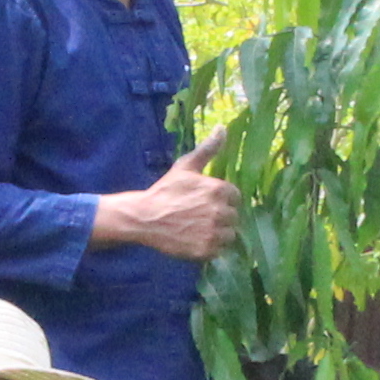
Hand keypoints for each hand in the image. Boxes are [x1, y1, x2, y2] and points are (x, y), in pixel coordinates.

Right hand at [103, 142, 241, 263]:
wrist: (144, 217)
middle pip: (233, 217)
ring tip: (199, 229)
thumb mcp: (186, 166)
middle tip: (200, 216)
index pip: (235, 197)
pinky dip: (210, 247)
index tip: (207, 202)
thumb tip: (223, 128)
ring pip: (229, 235)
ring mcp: (213, 232)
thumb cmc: (165, 190)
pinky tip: (196, 239)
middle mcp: (219, 211)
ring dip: (218, 233)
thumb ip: (208, 149)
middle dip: (220, 216)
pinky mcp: (206, 250)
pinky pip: (219, 250)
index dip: (222, 199)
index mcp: (218, 190)